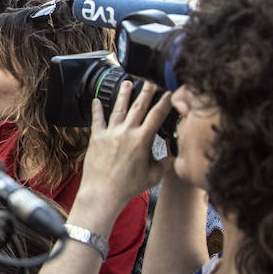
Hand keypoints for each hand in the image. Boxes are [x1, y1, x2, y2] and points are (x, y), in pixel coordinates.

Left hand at [81, 81, 174, 208]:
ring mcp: (110, 133)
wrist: (103, 192)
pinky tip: (96, 100)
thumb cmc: (129, 186)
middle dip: (145, 92)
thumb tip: (176, 154)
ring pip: (118, 108)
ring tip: (127, 83)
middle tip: (150, 81)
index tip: (169, 93)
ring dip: (123, 95)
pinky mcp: (97, 137)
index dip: (164, 102)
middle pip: (138, 107)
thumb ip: (166, 162)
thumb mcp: (154, 175)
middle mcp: (126, 132)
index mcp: (142, 140)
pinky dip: (97, 109)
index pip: (156, 115)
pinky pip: (97, 120)